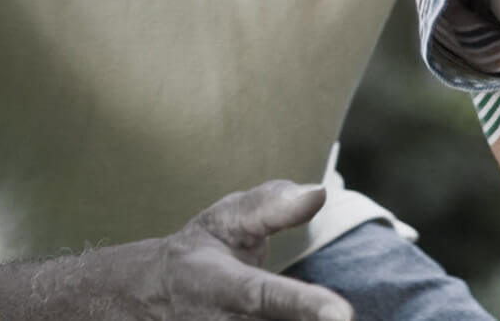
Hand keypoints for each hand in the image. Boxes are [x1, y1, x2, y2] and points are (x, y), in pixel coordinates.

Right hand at [140, 180, 353, 320]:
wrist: (155, 297)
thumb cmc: (201, 252)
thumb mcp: (223, 220)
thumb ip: (270, 206)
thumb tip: (320, 192)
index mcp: (220, 285)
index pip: (263, 296)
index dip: (302, 305)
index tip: (342, 314)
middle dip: (312, 319)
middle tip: (344, 315)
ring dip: (305, 319)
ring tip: (324, 311)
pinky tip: (309, 312)